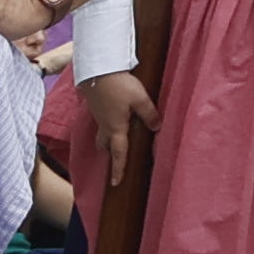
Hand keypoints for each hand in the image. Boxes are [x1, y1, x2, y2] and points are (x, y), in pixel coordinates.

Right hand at [86, 70, 154, 196]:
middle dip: (111, 153)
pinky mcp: (97, 107)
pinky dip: (107, 125)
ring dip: (107, 140)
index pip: (119, 153)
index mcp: (116, 128)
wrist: (97, 70)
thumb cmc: (119, 85)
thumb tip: (157, 128)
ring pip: (102, 134)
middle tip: (118, 157)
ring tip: (118, 138)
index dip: (119, 168)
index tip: (116, 183)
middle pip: (106, 146)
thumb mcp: (140, 99)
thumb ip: (149, 114)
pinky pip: (102, 122)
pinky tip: (115, 116)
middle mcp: (105, 125)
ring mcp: (99, 116)